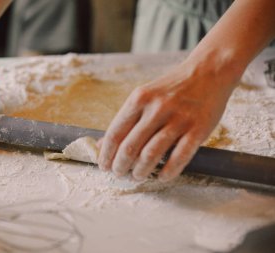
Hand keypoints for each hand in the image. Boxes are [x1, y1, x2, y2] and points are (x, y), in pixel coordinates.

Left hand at [98, 61, 236, 181]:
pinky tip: (162, 176)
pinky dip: (168, 172)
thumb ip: (126, 119)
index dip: (106, 154)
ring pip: (151, 155)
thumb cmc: (172, 87)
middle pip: (130, 147)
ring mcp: (178, 120)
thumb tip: (102, 144)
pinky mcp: (198, 130)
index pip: (115, 133)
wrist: (209, 71)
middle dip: (120, 166)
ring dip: (140, 171)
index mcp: (139, 99)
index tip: (103, 166)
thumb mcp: (144, 95)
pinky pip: (179, 157)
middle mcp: (157, 109)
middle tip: (119, 174)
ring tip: (137, 176)